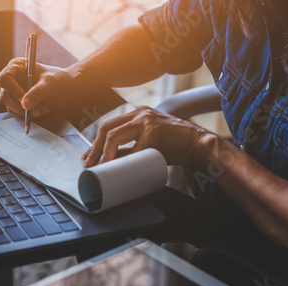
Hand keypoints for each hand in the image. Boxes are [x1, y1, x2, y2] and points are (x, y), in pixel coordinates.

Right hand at [0, 58, 79, 117]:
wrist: (68, 88)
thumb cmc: (59, 79)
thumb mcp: (51, 83)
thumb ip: (38, 92)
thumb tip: (25, 105)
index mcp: (17, 66)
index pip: (4, 78)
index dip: (12, 90)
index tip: (24, 100)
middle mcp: (13, 79)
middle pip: (5, 95)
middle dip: (19, 105)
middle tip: (34, 111)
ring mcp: (15, 92)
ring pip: (10, 106)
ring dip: (26, 112)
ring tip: (42, 109)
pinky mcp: (19, 102)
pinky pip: (18, 112)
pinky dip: (29, 114)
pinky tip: (42, 110)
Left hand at [82, 107, 212, 166]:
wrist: (198, 143)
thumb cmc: (175, 145)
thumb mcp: (149, 143)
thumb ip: (131, 147)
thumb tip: (110, 161)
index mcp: (138, 115)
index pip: (109, 126)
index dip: (96, 143)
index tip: (89, 157)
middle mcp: (139, 114)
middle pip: (106, 128)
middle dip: (94, 148)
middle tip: (89, 164)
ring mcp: (145, 121)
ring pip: (113, 135)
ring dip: (103, 153)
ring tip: (99, 166)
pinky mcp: (152, 132)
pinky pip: (131, 149)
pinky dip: (122, 161)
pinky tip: (118, 169)